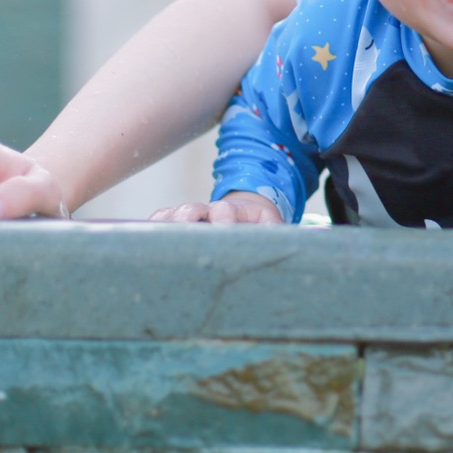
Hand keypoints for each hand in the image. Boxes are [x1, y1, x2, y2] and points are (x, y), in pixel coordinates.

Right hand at [148, 191, 285, 224]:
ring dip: (167, 223)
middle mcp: (211, 211)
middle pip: (195, 209)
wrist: (248, 215)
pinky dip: (153, 226)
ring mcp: (194, 215)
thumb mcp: (275, 230)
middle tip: (182, 227)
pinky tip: (142, 237)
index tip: (221, 223)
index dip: (223, 217)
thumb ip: (280, 235)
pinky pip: (162, 220)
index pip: (227, 211)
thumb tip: (310, 242)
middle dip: (188, 217)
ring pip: (175, 214)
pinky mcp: (179, 223)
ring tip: (158, 236)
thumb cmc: (262, 229)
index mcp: (237, 212)